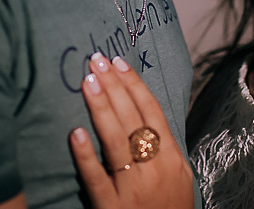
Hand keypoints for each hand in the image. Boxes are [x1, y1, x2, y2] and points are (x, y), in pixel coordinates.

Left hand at [69, 53, 193, 208]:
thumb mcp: (179, 176)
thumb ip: (163, 146)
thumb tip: (144, 110)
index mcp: (172, 157)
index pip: (152, 111)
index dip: (134, 84)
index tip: (117, 62)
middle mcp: (155, 168)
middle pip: (133, 118)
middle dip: (114, 86)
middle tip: (96, 60)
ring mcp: (134, 189)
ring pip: (116, 140)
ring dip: (100, 108)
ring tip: (87, 81)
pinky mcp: (113, 208)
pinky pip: (97, 178)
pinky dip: (86, 155)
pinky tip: (75, 133)